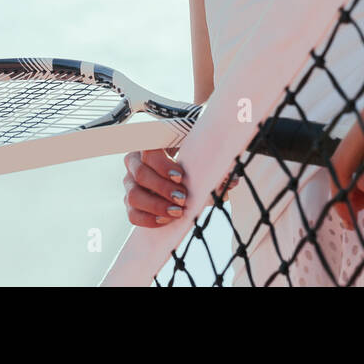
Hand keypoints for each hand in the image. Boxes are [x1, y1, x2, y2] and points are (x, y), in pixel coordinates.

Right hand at [122, 149, 241, 226]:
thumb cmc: (190, 155)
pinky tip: (166, 220)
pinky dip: (148, 220)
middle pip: (141, 174)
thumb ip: (213, 162)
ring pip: (133, 196)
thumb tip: (233, 180)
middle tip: (183, 198)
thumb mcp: (199, 152)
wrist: (180, 170)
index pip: (148, 150)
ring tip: (177, 212)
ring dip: (156, 206)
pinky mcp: (131, 202)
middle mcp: (135, 161)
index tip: (181, 176)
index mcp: (149, 143)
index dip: (162, 165)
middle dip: (163, 189)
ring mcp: (130, 183)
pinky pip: (132, 214)